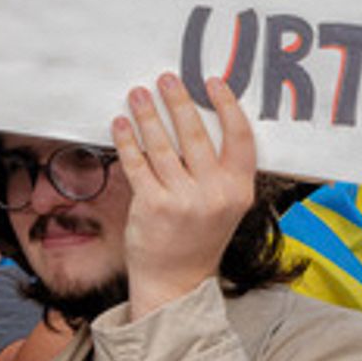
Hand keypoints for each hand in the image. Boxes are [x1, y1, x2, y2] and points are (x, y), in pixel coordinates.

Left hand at [111, 73, 256, 319]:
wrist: (177, 282)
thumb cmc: (199, 237)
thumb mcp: (226, 206)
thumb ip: (222, 171)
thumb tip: (203, 121)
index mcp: (239, 190)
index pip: (240, 137)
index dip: (227, 106)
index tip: (211, 83)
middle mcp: (214, 194)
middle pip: (196, 135)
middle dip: (178, 101)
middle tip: (166, 79)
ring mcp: (182, 200)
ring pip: (162, 146)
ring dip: (148, 114)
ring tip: (138, 95)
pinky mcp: (151, 206)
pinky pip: (137, 164)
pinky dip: (127, 141)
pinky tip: (121, 124)